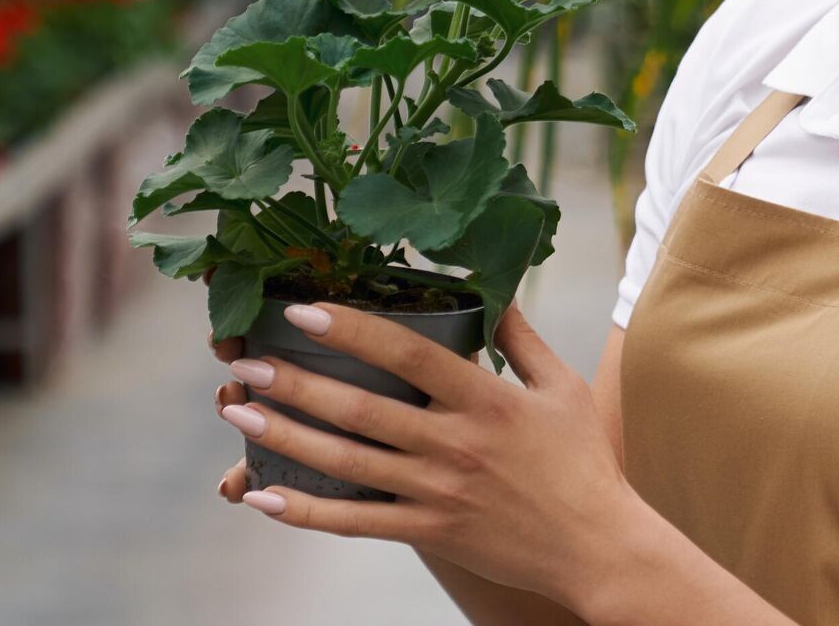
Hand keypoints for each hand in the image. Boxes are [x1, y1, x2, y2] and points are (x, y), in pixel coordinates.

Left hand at [206, 299, 637, 607]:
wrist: (598, 547)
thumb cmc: (582, 463)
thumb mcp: (562, 388)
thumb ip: (522, 339)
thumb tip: (493, 291)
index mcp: (486, 399)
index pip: (409, 354)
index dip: (354, 330)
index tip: (305, 311)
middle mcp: (455, 444)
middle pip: (362, 409)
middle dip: (297, 384)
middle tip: (247, 363)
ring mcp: (438, 491)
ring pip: (347, 463)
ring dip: (287, 437)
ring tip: (240, 413)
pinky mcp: (430, 531)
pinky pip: (356, 523)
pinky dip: (306, 512)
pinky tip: (264, 496)